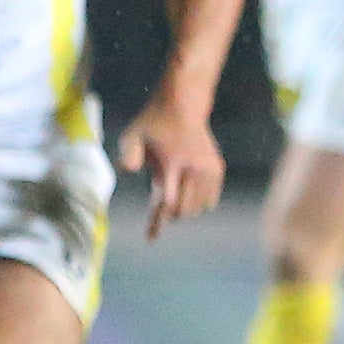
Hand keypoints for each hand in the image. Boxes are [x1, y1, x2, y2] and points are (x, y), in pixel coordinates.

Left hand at [116, 88, 223, 241]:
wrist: (183, 105)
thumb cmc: (153, 122)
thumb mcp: (133, 133)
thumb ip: (128, 153)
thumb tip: (126, 169)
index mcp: (173, 162)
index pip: (168, 201)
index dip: (159, 221)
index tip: (151, 238)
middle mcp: (194, 168)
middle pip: (184, 209)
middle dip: (170, 215)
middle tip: (159, 213)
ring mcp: (209, 169)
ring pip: (198, 207)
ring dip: (183, 209)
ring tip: (173, 197)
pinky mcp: (217, 170)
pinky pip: (209, 200)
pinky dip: (198, 203)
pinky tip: (188, 193)